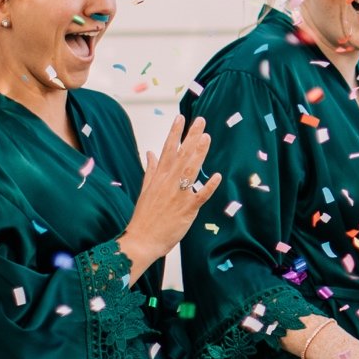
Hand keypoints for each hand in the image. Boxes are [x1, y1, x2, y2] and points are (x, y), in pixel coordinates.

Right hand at [119, 117, 218, 271]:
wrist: (141, 240)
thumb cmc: (145, 217)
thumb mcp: (145, 190)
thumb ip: (151, 170)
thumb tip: (150, 152)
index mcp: (158, 177)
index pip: (167, 150)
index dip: (175, 133)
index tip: (181, 117)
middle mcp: (168, 183)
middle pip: (181, 155)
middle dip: (191, 137)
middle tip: (201, 121)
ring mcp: (178, 195)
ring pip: (190, 170)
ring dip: (199, 153)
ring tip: (207, 138)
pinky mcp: (187, 209)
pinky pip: (200, 196)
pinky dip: (209, 186)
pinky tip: (217, 176)